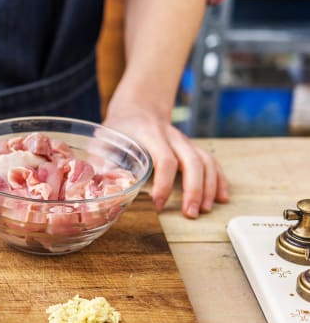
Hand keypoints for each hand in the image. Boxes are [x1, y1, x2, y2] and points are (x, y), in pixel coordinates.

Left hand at [103, 103, 228, 218]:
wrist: (138, 108)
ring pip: (205, 161)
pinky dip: (219, 180)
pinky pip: (211, 162)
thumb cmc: (120, 130)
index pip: (164, 159)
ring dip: (209, 187)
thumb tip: (102, 189)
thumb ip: (104, 164)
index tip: (158, 204)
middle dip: (194, 189)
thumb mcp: (105, 142)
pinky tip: (221, 198)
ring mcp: (185, 141)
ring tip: (205, 210)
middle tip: (191, 214)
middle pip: (192, 161)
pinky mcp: (192, 147)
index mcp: (149, 134)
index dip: (163, 183)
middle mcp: (172, 136)